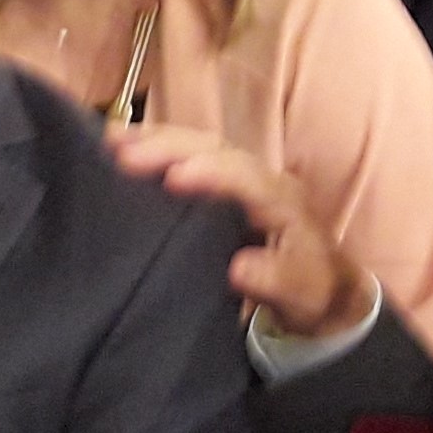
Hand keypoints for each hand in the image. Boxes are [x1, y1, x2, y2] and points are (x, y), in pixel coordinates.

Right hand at [111, 122, 376, 341]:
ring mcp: (240, 174)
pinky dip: (155, 145)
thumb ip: (275, 280)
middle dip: (168, 147)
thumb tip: (239, 268)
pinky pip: (188, 153)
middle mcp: (260, 177)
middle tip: (122, 153)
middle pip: (214, 148)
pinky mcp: (222, 180)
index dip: (209, 173)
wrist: (322, 284)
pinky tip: (123, 145)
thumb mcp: (301, 293)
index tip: (172, 178)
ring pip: (197, 144)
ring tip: (111, 141)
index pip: (243, 177)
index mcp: (281, 200)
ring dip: (155, 140)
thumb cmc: (309, 287)